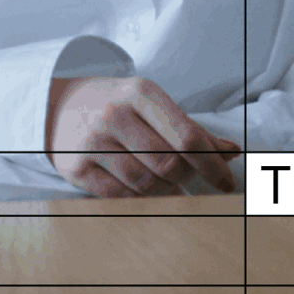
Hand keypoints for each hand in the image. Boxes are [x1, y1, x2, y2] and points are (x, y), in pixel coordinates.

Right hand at [45, 76, 239, 197]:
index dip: (212, 165)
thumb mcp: (154, 106)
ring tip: (172, 188)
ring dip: (166, 191)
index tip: (227, 183)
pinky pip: (120, 196)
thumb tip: (232, 152)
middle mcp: (114, 114)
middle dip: (188, 178)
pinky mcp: (76, 167)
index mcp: (141, 93)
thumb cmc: (121, 107)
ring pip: (145, 183)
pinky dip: (141, 200)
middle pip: (168, 164)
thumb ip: (192, 130)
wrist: (61, 106)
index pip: (187, 137)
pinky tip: (147, 194)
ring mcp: (92, 141)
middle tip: (191, 180)